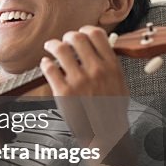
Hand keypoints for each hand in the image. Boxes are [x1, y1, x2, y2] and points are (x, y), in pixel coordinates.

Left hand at [40, 26, 130, 158]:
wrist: (105, 134)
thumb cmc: (112, 111)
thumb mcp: (119, 84)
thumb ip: (110, 65)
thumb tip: (101, 47)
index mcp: (111, 66)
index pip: (96, 35)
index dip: (85, 30)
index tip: (80, 33)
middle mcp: (95, 70)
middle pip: (76, 38)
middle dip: (67, 37)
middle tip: (63, 42)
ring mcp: (78, 81)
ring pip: (60, 48)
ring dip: (53, 45)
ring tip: (50, 47)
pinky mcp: (63, 91)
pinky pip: (49, 67)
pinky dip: (45, 63)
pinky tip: (46, 65)